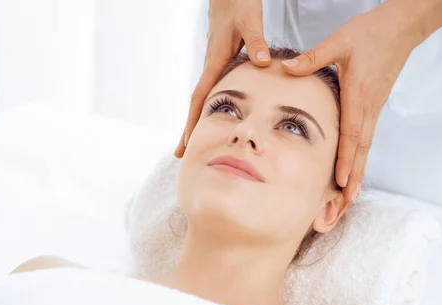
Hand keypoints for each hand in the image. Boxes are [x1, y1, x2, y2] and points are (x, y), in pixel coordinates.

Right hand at [175, 0, 269, 157]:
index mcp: (215, 59)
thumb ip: (256, 42)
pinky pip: (211, 89)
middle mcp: (211, 64)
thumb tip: (262, 64)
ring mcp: (215, 63)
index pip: (201, 96)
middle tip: (180, 153)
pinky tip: (212, 117)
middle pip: (196, 103)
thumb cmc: (238, 2)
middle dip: (187, 129)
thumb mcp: (250, 20)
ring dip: (196, 120)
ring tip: (191, 142)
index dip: (193, 121)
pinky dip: (208, 107)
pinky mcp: (221, 60)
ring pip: (203, 97)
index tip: (187, 142)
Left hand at [281, 4, 420, 202]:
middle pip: (361, 149)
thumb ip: (312, 58)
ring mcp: (374, 108)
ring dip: (359, 171)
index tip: (340, 182)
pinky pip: (368, 137)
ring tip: (351, 195)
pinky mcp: (375, 105)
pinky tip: (355, 167)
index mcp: (358, 94)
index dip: (345, 160)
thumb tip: (287, 68)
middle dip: (354, 178)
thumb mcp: (339, 42)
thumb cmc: (371, 32)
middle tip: (346, 202)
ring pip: (366, 146)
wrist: (401, 27)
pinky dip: (361, 156)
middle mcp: (369, 107)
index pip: (351, 134)